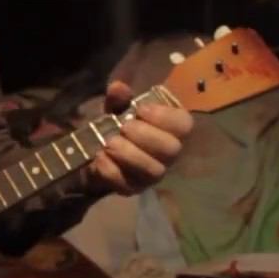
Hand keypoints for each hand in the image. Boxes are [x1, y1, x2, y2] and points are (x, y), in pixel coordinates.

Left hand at [85, 81, 192, 195]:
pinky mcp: (133, 189)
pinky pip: (128, 184)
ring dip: (129, 154)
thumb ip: (119, 97)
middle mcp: (167, 154)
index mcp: (170, 129)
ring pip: (154, 170)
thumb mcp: (116, 107)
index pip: (184, 124)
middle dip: (145, 136)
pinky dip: (111, 169)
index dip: (164, 117)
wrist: (94, 152)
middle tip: (124, 128)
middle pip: (172, 149)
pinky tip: (99, 157)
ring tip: (109, 143)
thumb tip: (118, 88)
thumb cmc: (115, 125)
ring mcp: (152, 174)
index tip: (140, 110)